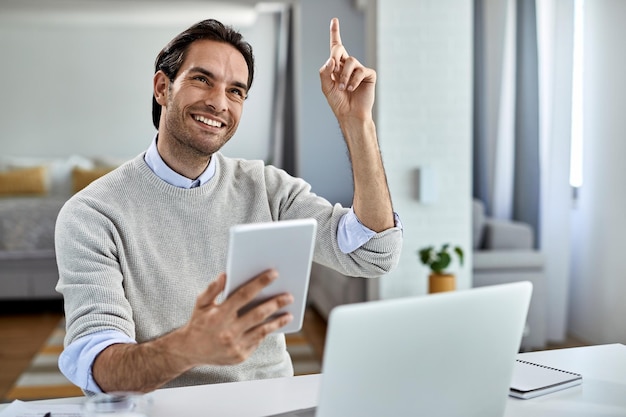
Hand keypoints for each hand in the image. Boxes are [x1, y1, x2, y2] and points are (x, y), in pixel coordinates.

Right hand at [178, 270, 293, 365]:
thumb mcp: (201, 303)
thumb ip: (213, 288)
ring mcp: (235, 345)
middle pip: (258, 314)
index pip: (244, 295)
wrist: (189, 351)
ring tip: (289, 313)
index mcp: (219, 315)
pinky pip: (258, 341)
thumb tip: (225, 274)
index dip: (260, 283)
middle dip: (276, 303)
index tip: (274, 274)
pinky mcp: (240, 356)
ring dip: (278, 321)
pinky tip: (276, 324)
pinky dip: (267, 332)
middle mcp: (228, 331)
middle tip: (289, 296)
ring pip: (262, 330)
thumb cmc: (198, 322)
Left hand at [319, 18, 375, 120]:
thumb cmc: (338, 102)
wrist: (350, 114)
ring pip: (350, 61)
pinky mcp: (368, 75)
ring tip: (343, 88)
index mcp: (337, 66)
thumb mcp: (326, 87)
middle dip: (335, 57)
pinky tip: (351, 89)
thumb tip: (331, 59)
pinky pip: (360, 71)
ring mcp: (358, 70)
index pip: (336, 47)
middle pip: (340, 50)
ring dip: (344, 75)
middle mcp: (348, 65)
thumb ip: (325, 72)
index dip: (335, 33)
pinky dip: (354, 81)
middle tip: (334, 69)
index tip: (334, 20)